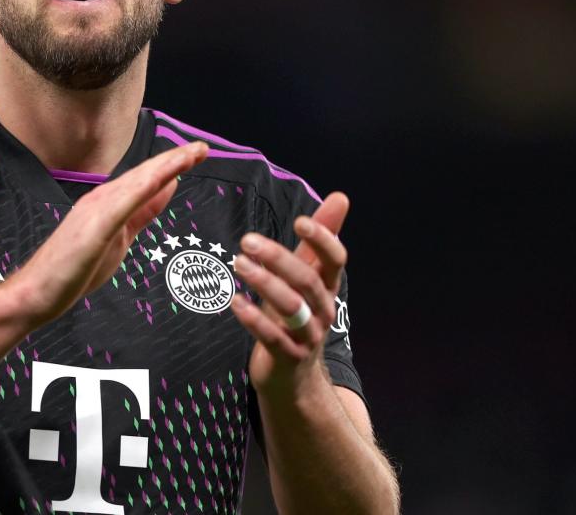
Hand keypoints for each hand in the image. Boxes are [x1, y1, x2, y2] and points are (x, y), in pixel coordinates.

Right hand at [9, 141, 208, 324]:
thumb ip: (141, 214)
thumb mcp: (119, 238)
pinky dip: (145, 187)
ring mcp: (97, 211)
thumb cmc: (73, 269)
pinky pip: (124, 203)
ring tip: (191, 154)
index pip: (147, 180)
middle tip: (203, 147)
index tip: (197, 153)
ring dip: (166, 166)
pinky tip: (163, 177)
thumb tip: (164, 190)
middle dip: (176, 159)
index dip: (173, 166)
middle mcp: (102, 199)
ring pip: (138, 182)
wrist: (36, 291)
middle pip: (146, 175)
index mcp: (108, 203)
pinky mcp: (94, 227)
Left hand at [230, 192, 348, 395]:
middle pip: (308, 281)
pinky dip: (253, 318)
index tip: (300, 221)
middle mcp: (323, 310)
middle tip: (248, 240)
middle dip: (280, 258)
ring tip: (238, 264)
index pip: (335, 260)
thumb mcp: (306, 276)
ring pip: (291, 307)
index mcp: (328, 288)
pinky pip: (272, 337)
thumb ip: (318, 240)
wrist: (293, 379)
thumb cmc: (296, 317)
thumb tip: (341, 197)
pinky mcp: (287, 357)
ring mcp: (307, 336)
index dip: (322, 240)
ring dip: (264, 283)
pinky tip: (234, 302)